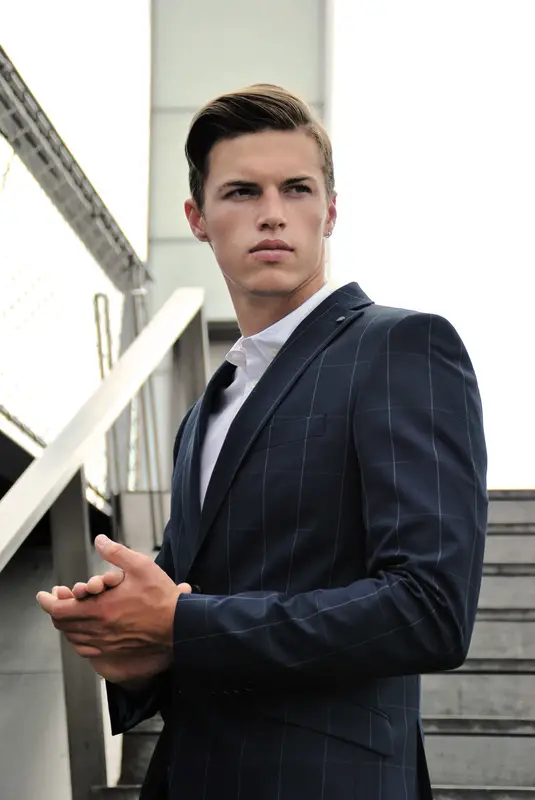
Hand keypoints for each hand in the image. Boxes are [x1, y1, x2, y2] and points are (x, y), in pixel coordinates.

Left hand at [37, 535, 191, 658]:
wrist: (178, 626)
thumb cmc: (161, 597)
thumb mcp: (140, 566)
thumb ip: (116, 552)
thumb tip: (100, 540)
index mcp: (100, 608)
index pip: (60, 610)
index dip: (47, 602)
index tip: (44, 594)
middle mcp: (99, 629)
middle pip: (62, 624)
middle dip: (56, 609)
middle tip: (58, 598)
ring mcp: (105, 642)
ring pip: (73, 637)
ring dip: (67, 623)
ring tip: (70, 611)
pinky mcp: (113, 650)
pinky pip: (85, 649)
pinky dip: (79, 638)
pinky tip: (84, 629)